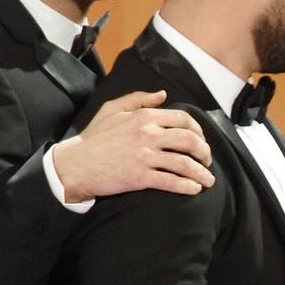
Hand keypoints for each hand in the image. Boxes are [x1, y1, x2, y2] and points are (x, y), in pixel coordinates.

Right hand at [52, 90, 215, 201]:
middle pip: (189, 140)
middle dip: (205, 152)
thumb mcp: (112, 109)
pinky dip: (186, 186)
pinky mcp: (140, 177)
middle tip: (208, 161)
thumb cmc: (93, 137)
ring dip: (201, 173)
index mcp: (144, 116)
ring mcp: (145, 156)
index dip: (199, 131)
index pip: (183, 120)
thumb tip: (162, 94)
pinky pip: (171, 181)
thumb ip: (139, 99)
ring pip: (184, 163)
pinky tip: (194, 189)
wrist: (75, 164)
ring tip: (209, 181)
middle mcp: (148, 134)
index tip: (202, 140)